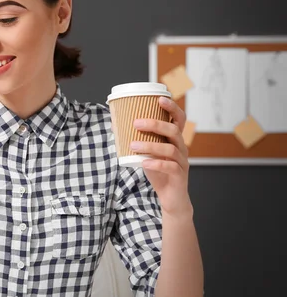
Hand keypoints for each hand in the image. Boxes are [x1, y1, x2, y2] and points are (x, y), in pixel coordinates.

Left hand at [131, 96, 191, 217]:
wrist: (171, 198)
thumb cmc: (158, 172)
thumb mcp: (147, 154)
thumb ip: (138, 140)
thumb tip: (115, 126)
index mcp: (175, 140)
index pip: (179, 119)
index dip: (172, 108)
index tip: (159, 99)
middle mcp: (181, 148)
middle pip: (174, 131)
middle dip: (155, 124)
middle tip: (136, 123)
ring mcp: (182, 162)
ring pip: (170, 149)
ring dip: (150, 145)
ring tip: (133, 145)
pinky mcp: (179, 176)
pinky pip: (170, 167)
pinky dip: (155, 164)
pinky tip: (143, 163)